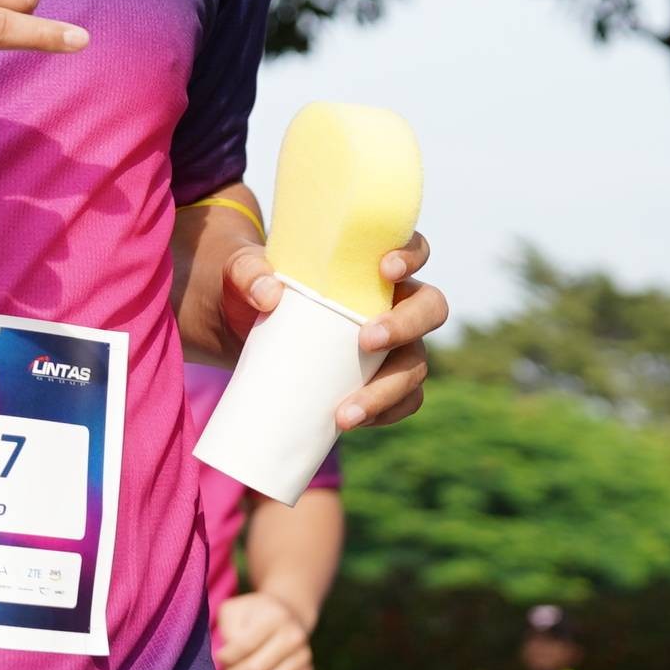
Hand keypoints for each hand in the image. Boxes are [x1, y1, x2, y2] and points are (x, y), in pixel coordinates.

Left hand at [214, 591, 316, 669]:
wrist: (286, 616)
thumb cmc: (251, 617)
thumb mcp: (234, 612)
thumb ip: (228, 631)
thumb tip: (229, 660)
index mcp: (275, 617)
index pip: (244, 647)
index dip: (225, 658)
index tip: (220, 657)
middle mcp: (295, 637)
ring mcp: (304, 657)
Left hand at [220, 230, 447, 432]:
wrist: (238, 331)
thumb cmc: (252, 288)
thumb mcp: (241, 272)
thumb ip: (247, 271)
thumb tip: (268, 294)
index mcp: (371, 265)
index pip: (414, 248)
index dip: (412, 254)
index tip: (385, 269)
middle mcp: (394, 302)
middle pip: (431, 308)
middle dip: (406, 325)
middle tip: (366, 340)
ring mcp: (394, 345)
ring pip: (416, 364)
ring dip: (389, 389)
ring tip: (347, 412)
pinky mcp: (380, 381)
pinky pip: (403, 401)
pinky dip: (383, 413)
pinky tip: (350, 421)